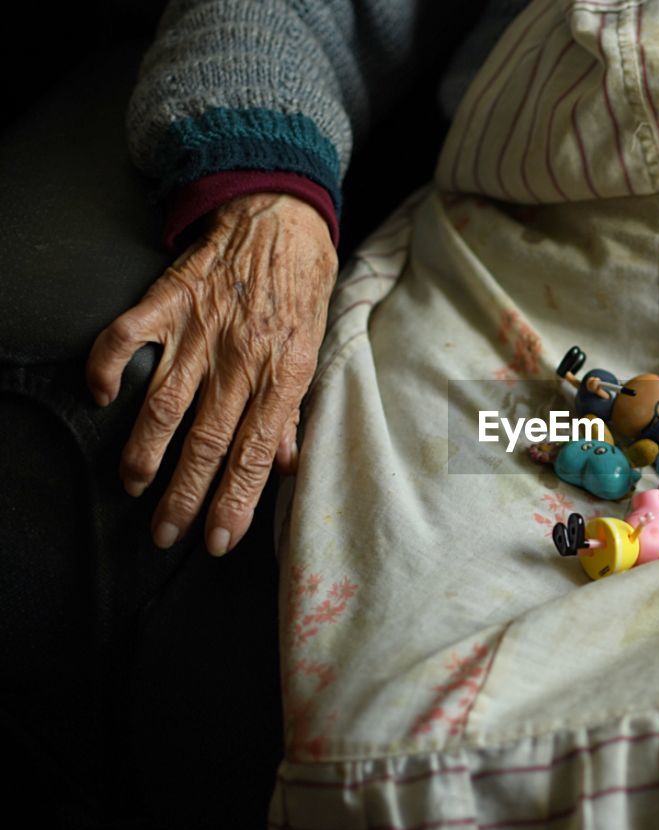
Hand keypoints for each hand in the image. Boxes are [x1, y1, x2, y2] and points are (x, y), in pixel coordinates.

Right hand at [87, 193, 336, 554]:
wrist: (283, 216)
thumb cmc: (301, 289)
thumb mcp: (313, 351)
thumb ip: (293, 411)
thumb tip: (284, 466)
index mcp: (283, 375)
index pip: (257, 453)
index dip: (237, 501)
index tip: (218, 539)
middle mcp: (241, 359)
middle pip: (208, 441)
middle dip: (187, 495)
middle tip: (167, 533)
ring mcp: (202, 329)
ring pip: (166, 403)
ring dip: (147, 450)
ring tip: (135, 484)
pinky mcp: (170, 299)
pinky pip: (127, 336)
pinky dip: (107, 366)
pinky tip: (100, 395)